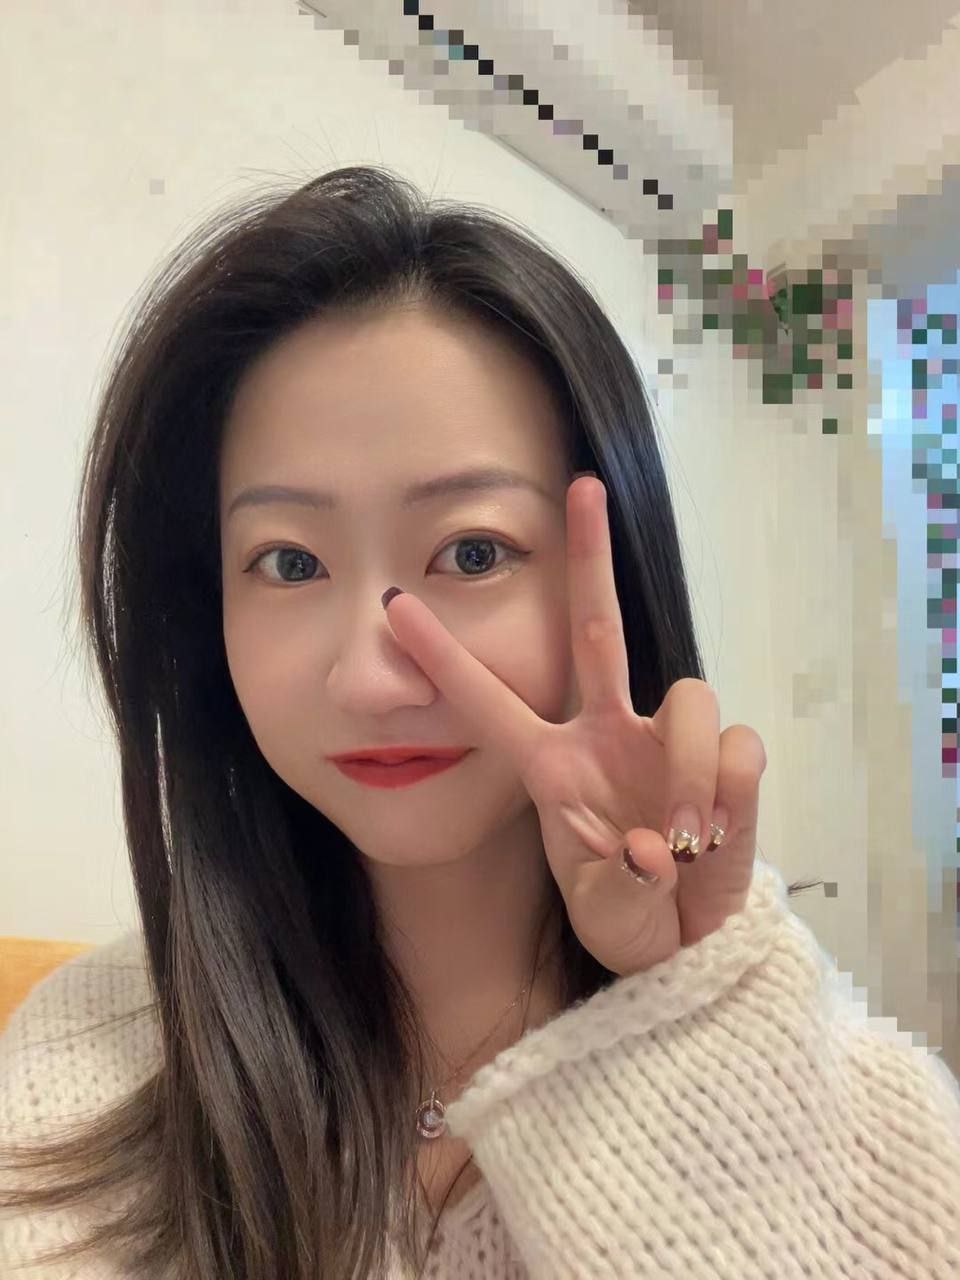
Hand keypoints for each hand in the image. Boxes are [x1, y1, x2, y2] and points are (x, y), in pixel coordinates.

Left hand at [381, 475, 765, 975]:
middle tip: (582, 485)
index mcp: (550, 764)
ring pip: (689, 696)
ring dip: (689, 772)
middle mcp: (605, 733)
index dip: (443, 656)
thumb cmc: (624, 913)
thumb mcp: (602, 908)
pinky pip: (739, 746)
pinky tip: (713, 836)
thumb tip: (647, 850)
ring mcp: (665, 741)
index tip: (395, 601)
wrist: (686, 939)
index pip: (488, 701)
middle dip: (589, 556)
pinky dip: (729, 793)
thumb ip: (615, 884)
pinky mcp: (726, 761)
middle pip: (596, 627)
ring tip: (681, 840)